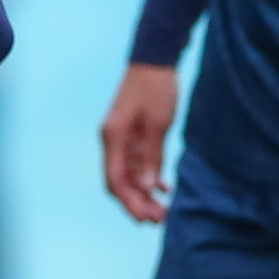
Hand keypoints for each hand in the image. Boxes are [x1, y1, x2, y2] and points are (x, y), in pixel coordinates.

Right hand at [100, 62, 179, 223]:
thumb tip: (148, 188)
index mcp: (113, 137)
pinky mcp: (133, 134)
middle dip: (138, 203)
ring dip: (145, 194)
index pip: (115, 180)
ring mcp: (122, 138)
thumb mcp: (158, 122)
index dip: (130, 202)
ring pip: (130, 175)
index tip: (146, 219)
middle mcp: (113, 141)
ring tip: (164, 211)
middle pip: (121, 182)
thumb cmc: (156, 87)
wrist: (154, 58)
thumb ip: (152, 156)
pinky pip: (137, 164)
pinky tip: (165, 188)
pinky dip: (150, 178)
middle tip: (160, 220)